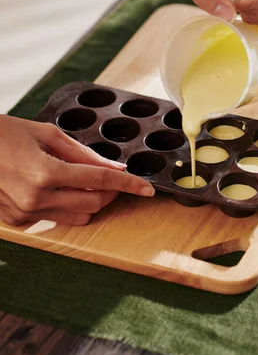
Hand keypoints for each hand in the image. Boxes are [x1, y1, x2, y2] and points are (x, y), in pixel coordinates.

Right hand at [0, 116, 153, 226]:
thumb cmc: (3, 133)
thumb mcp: (45, 133)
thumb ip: (82, 153)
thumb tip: (113, 167)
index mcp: (45, 172)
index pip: (100, 181)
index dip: (129, 185)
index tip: (147, 188)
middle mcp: (36, 198)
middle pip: (94, 204)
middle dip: (112, 193)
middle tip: (116, 179)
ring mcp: (25, 213)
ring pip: (78, 218)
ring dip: (91, 202)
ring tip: (84, 182)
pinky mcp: (16, 221)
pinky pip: (54, 219)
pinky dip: (65, 206)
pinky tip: (57, 189)